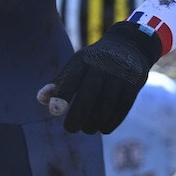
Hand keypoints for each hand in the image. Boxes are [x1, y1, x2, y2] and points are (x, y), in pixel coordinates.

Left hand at [39, 20, 162, 133]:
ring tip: (87, 130)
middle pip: (89, 95)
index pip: (71, 79)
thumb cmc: (94, 61)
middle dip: (78, 116)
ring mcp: (119, 75)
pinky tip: (103, 129)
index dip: (63, 96)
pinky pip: (122, 108)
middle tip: (70, 129)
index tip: (55, 112)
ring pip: (106, 105)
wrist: (128, 45)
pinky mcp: (133, 85)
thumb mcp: (76, 64)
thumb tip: (41, 100)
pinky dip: (112, 122)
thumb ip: (59, 82)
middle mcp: (102, 66)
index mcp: (83, 60)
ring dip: (95, 122)